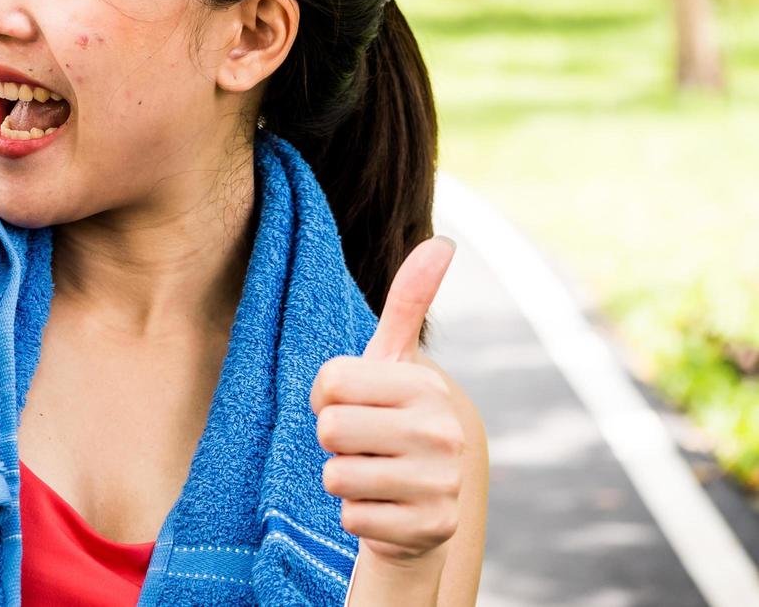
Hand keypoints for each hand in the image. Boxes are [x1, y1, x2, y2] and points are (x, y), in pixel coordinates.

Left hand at [310, 236, 462, 571]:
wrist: (426, 503)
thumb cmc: (395, 419)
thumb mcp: (396, 362)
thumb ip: (410, 302)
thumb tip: (442, 242)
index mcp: (426, 386)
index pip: (330, 382)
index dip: (328, 397)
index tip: (353, 404)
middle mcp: (441, 433)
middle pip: (330, 429)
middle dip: (334, 440)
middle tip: (364, 444)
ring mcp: (439, 484)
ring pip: (336, 475)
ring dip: (344, 479)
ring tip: (374, 474)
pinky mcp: (427, 529)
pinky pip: (351, 518)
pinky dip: (357, 516)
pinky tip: (385, 508)